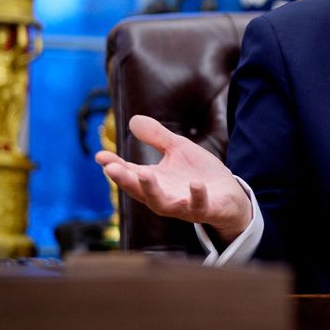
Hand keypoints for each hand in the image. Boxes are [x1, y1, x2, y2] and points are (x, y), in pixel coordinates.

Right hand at [95, 114, 251, 241]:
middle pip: (139, 191)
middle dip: (125, 180)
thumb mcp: (178, 150)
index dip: (114, 166)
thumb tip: (133, 120)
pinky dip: (196, 196)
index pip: (130, 174)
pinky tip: (195, 184)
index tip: (99, 156)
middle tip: (111, 169)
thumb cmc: (199, 173)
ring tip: (144, 174)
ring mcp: (183, 206)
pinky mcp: (205, 210)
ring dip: (152, 191)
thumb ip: (157, 138)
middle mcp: (164, 197)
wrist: (229, 195)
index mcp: (155, 182)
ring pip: (162, 204)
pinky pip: (198, 206)